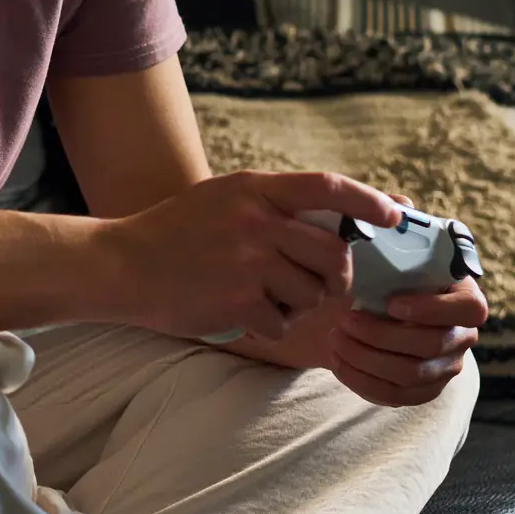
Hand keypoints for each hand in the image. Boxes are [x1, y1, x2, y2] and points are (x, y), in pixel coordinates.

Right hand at [97, 171, 403, 341]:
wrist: (120, 264)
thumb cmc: (174, 232)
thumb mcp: (222, 199)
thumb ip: (273, 203)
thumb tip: (340, 219)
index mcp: (252, 189)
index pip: (327, 187)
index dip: (368, 201)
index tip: (395, 216)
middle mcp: (254, 221)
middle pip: (334, 251)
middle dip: (338, 274)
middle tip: (324, 283)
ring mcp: (246, 262)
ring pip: (312, 291)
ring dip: (301, 303)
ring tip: (269, 299)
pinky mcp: (237, 301)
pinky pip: (282, 321)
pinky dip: (270, 326)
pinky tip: (244, 316)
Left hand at [323, 191, 488, 405]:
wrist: (354, 305)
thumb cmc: (376, 268)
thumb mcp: (380, 240)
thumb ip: (392, 219)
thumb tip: (398, 205)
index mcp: (463, 295)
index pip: (472, 309)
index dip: (433, 309)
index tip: (391, 302)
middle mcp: (461, 334)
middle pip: (434, 346)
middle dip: (384, 335)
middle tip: (344, 319)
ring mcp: (444, 365)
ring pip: (412, 374)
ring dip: (368, 357)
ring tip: (334, 336)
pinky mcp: (421, 390)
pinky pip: (398, 396)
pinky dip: (364, 381)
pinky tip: (337, 360)